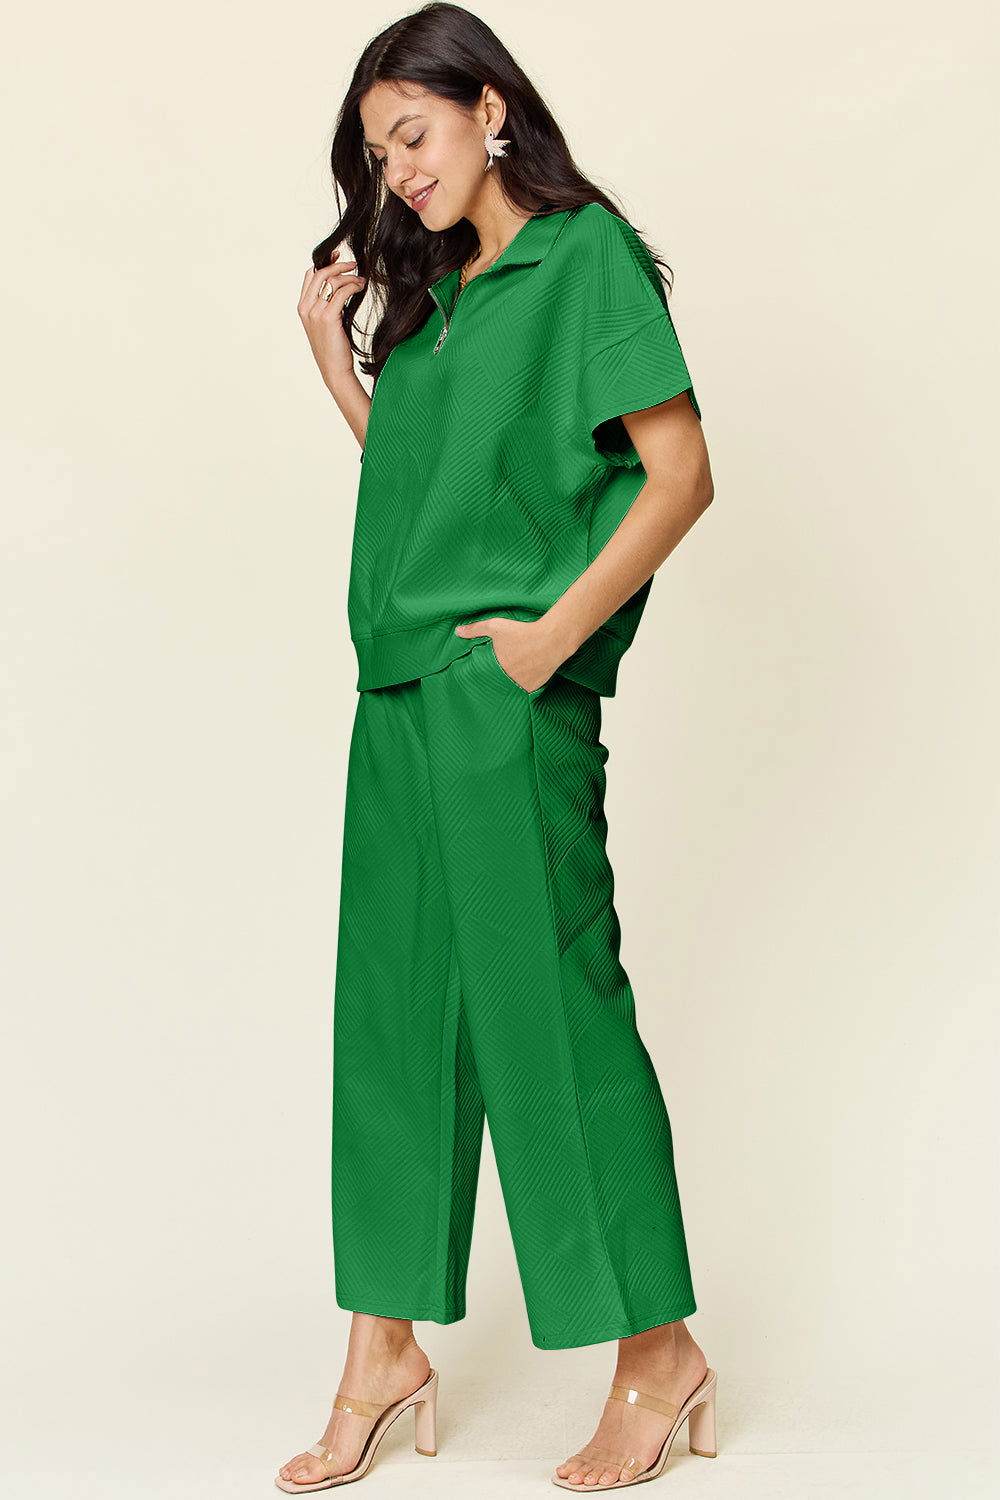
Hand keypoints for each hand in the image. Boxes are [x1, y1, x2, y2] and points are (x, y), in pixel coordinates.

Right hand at [297, 252, 366, 386]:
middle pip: (320, 273)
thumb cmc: (333, 347)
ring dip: (349, 277)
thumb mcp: (326, 322)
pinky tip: (360, 287)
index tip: (339, 256)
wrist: (334, 369)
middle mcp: (306, 308)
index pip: (311, 275)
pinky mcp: (328, 318)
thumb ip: (328, 303)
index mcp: (302, 307)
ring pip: (332, 281)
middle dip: (338, 265)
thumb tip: (341, 284)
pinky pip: (341, 292)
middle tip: (354, 264)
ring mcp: (315, 313)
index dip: (325, 262)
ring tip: (361, 281)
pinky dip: (353, 286)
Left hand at [454, 617, 567, 693]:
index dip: (482, 674)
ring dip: (509, 682)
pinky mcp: (534, 688)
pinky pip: (524, 689)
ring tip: (511, 673)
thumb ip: (475, 629)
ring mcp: (522, 686)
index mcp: (496, 669)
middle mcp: (508, 680)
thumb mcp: (496, 627)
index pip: (483, 677)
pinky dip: (522, 683)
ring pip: (511, 687)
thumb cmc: (523, 632)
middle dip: (496, 678)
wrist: (552, 640)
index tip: (482, 671)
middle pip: (497, 683)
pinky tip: (523, 675)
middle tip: (498, 671)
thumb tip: (457, 631)